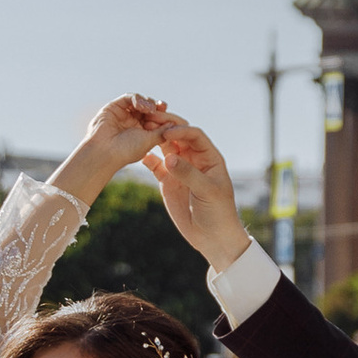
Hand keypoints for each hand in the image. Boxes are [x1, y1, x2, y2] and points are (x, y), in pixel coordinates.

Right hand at [50, 94, 174, 208]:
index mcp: (143, 132)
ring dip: (148, 103)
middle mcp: (134, 122)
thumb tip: (175, 123)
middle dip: (158, 108)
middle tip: (163, 108)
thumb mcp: (150, 141)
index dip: (165, 117)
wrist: (104, 152)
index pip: (157, 119)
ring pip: (141, 102)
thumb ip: (162, 131)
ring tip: (150, 109)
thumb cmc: (127, 151)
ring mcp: (125, 114)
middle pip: (150, 109)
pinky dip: (137, 99)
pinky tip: (141, 106)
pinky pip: (129, 98)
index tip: (172, 118)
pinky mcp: (115, 106)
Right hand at [151, 120, 248, 271]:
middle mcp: (194, 159)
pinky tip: (138, 154)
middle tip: (149, 121)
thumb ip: (188, 173)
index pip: (194, 135)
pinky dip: (147, 158)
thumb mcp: (206, 191)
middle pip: (178, 136)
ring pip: (165, 147)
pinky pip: (155, 165)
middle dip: (165, 127)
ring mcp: (180, 169)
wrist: (212, 236)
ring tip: (141, 133)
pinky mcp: (167, 181)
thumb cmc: (218, 212)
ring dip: (154, 139)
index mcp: (209, 157)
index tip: (166, 131)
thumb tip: (168, 157)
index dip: (181, 130)